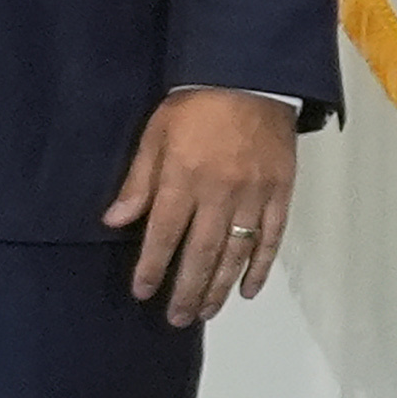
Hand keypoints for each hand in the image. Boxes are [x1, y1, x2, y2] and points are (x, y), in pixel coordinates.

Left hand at [104, 86, 297, 326]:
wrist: (251, 79)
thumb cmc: (195, 105)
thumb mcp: (154, 135)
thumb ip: (138, 182)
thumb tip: (115, 221)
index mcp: (183, 179)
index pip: (164, 235)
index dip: (153, 268)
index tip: (143, 292)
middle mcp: (220, 194)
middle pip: (202, 253)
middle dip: (187, 289)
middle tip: (177, 318)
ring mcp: (255, 196)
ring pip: (237, 253)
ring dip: (220, 287)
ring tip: (205, 312)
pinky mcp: (281, 193)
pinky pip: (273, 238)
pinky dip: (261, 267)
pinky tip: (248, 289)